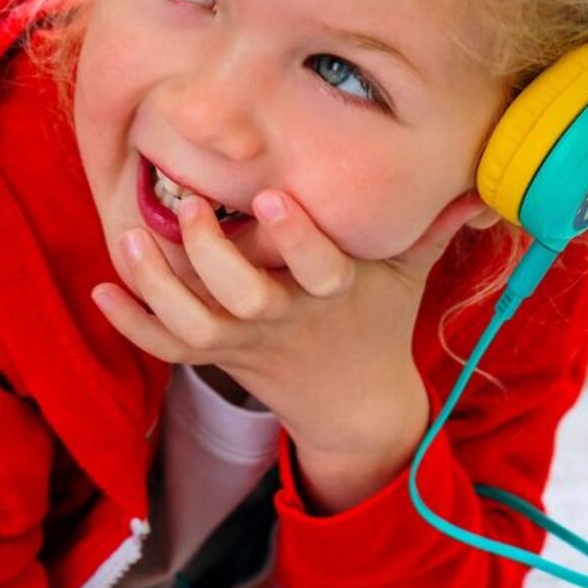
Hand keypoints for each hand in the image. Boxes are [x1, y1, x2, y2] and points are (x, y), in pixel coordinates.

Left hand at [91, 189, 489, 460]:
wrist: (351, 404)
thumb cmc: (378, 322)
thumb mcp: (410, 272)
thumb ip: (435, 223)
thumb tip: (487, 183)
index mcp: (334, 292)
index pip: (319, 267)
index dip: (296, 238)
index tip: (272, 196)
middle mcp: (284, 319)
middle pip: (242, 297)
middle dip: (208, 254)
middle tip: (181, 204)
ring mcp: (246, 342)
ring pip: (194, 326)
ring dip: (154, 287)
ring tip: (123, 240)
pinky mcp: (219, 356)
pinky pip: (169, 351)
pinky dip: (133, 326)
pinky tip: (101, 293)